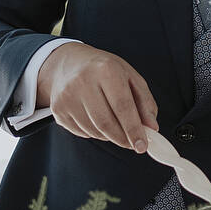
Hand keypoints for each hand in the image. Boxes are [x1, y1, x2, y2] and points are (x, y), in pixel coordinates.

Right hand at [35, 43, 157, 152]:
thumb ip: (144, 102)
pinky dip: (96, 134)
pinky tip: (97, 121)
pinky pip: (83, 133)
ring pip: (95, 131)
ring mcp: (67, 97)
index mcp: (105, 69)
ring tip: (115, 126)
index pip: (122, 106)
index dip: (134, 129)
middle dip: (123, 139)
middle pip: (106, 123)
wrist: (67, 64)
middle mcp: (83, 81)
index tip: (142, 145)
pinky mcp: (58, 110)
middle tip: (133, 143)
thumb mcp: (129, 76)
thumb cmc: (102, 70)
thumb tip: (152, 127)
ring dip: (110, 137)